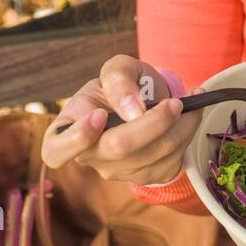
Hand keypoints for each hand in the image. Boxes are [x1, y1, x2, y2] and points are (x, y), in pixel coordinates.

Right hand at [40, 55, 204, 185]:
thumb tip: (132, 109)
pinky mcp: (146, 176)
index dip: (77, 138)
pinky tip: (190, 114)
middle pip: (118, 149)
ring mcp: (117, 172)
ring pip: (152, 155)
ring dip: (179, 127)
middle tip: (174, 102)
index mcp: (68, 128)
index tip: (100, 115)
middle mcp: (89, 157)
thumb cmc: (122, 84)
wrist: (145, 100)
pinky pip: (171, 160)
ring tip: (188, 102)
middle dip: (153, 123)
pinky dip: (187, 134)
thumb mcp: (117, 68)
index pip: (55, 151)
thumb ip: (119, 81)